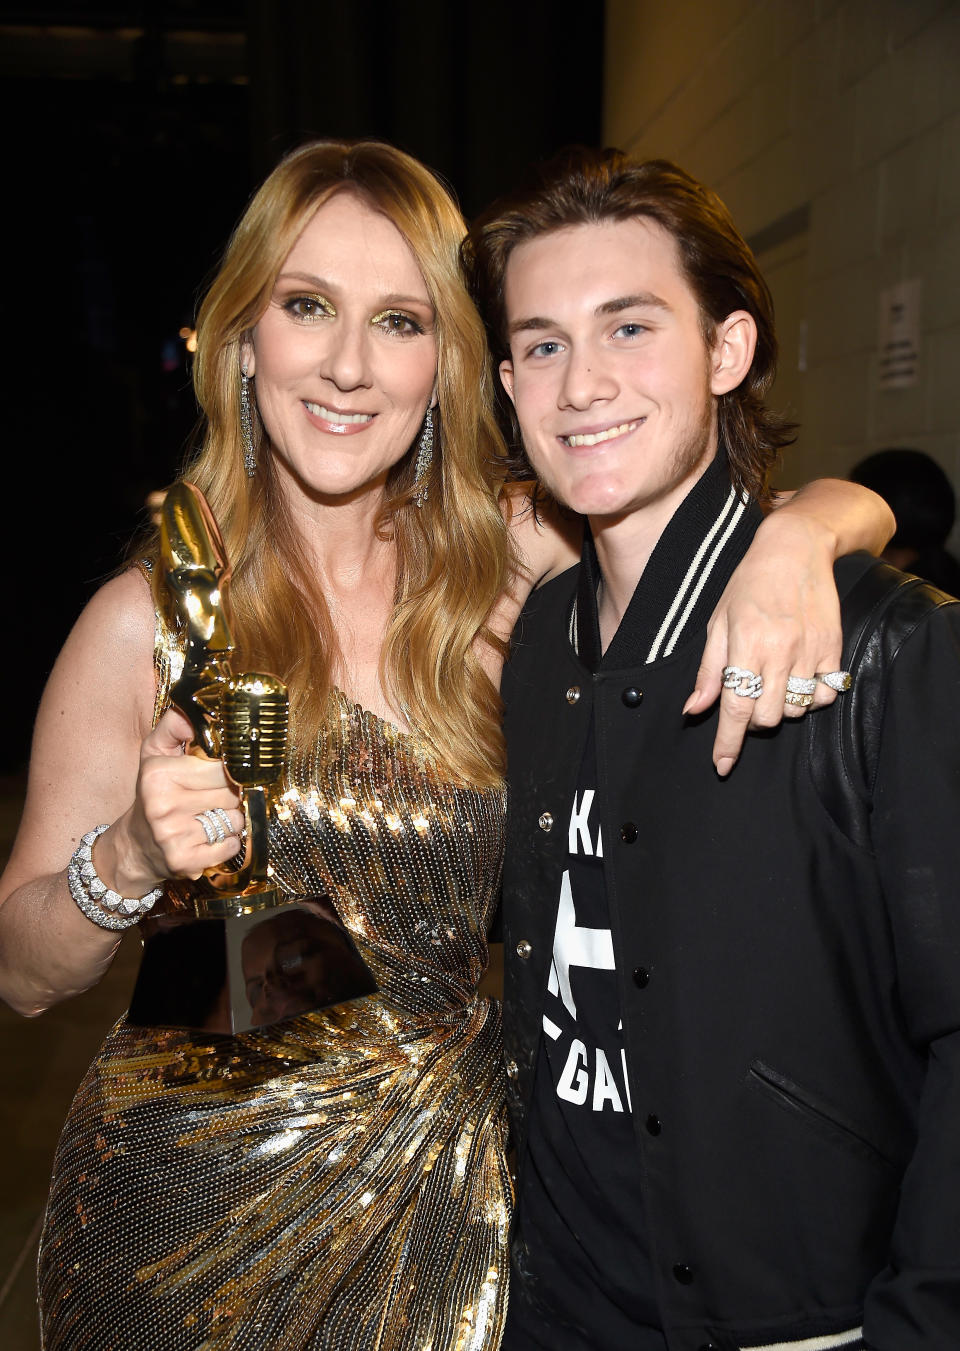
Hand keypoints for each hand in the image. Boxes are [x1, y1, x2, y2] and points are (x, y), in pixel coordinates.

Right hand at [103, 708, 244, 890]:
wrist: (135, 846)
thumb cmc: (154, 793)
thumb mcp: (155, 753)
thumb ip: (176, 725)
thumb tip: (202, 707)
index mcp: (159, 774)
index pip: (222, 767)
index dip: (230, 770)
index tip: (225, 773)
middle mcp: (164, 804)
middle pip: (232, 794)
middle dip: (232, 795)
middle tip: (216, 797)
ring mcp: (174, 835)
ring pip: (235, 820)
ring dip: (230, 820)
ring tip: (210, 817)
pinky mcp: (185, 861)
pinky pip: (231, 846)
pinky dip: (227, 843)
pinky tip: (209, 838)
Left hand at [684, 513, 842, 774]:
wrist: (796, 549)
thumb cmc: (749, 583)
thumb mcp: (718, 622)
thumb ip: (709, 670)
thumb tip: (693, 710)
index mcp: (746, 644)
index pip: (735, 707)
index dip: (728, 742)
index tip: (723, 765)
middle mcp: (780, 651)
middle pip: (768, 717)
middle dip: (753, 720)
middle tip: (748, 699)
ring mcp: (810, 651)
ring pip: (797, 710)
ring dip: (782, 708)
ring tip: (773, 684)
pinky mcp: (834, 648)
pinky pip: (827, 694)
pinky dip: (812, 698)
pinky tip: (800, 680)